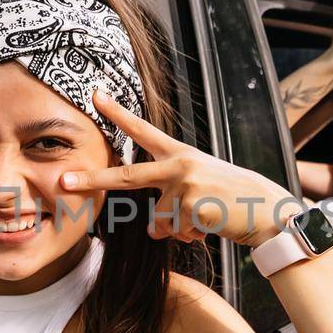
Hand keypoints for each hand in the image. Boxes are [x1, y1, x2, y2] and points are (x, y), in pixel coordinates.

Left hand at [61, 90, 301, 247]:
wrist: (268, 210)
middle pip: (126, 176)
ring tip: (204, 219)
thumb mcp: (198, 189)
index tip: (95, 96)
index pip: (144, 130)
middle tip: (63, 181)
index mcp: (180, 155)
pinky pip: (174, 232)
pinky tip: (210, 226)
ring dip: (176, 229)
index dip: (118, 114)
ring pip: (158, 221)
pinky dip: (189, 236)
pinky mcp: (191, 206)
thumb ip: (168, 203)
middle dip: (92, 180)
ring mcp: (184, 185)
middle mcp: (179, 165)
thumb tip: (153, 230)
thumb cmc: (233, 199)